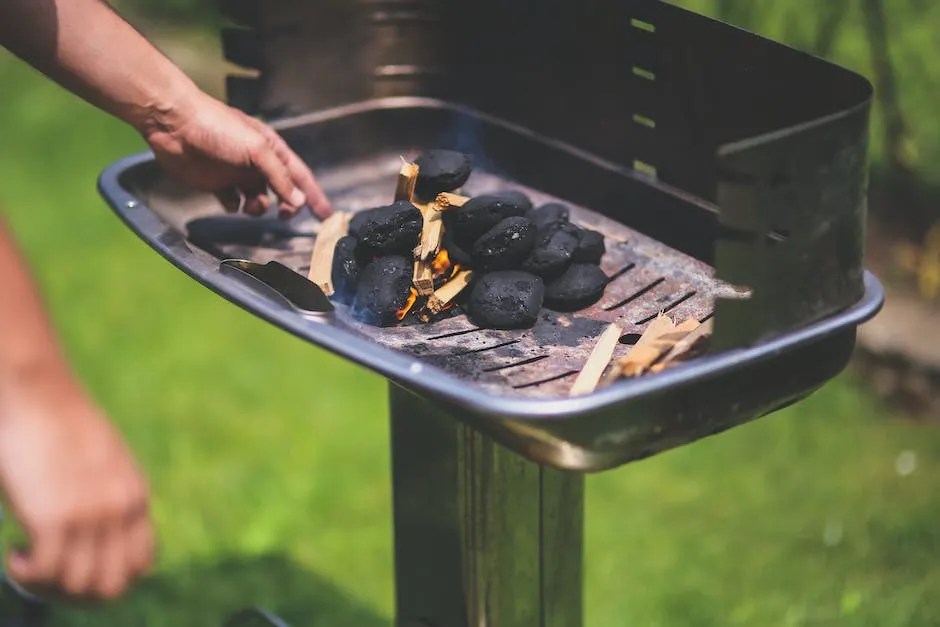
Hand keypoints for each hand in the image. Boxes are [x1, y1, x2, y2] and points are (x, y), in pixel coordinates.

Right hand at [0, 372, 152, 600]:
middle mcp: (119, 511)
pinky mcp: (53, 518)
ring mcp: (89, 516)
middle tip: (49, 577)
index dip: (109, 578)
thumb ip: (110, 496)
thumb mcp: (104, 461)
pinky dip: (24, 573)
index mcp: (135, 497)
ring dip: (49, 583)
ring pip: (77, 585)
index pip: (140, 565)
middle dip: (78, 592)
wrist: (38, 393)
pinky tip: (13, 553)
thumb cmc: (61, 423)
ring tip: (28, 560)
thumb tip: (97, 536)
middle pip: (111, 586)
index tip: (78, 571)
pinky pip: (44, 573)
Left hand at [143, 92, 331, 218]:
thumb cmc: (219, 128)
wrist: (175, 125)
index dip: (314, 196)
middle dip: (287, 206)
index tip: (326, 216)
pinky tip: (229, 201)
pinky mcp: (216, 183)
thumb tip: (298, 201)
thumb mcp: (257, 150)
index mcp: (272, 150)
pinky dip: (234, 206)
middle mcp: (257, 163)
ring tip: (250, 205)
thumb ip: (279, 177)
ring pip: (258, 200)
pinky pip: (233, 202)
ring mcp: (237, 173)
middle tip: (285, 216)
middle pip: (282, 191)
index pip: (301, 177)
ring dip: (259, 208)